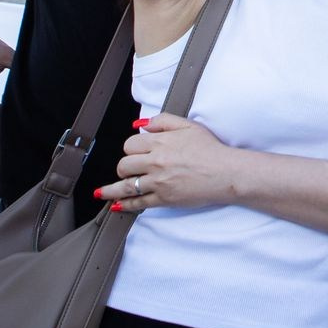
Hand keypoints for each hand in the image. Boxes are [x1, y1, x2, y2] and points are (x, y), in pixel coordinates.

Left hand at [108, 114, 235, 209]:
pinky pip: (138, 203)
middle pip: (124, 164)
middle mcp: (156, 162)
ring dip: (111, 189)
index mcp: (160, 143)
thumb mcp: (188, 126)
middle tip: (128, 169)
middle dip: (124, 167)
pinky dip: (125, 205)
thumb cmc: (211, 149)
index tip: (135, 152)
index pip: (131, 145)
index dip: (131, 148)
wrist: (226, 172)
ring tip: (101, 192)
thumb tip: (141, 125)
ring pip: (126, 185)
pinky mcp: (163, 199)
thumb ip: (163, 121)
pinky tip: (116, 206)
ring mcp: (158, 182)